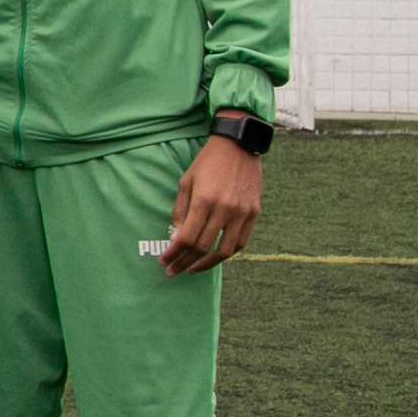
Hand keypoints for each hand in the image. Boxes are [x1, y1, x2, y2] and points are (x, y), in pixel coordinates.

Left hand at [163, 135, 261, 275]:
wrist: (238, 145)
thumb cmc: (206, 162)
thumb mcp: (185, 182)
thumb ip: (179, 212)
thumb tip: (175, 240)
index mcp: (205, 200)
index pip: (187, 238)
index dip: (174, 254)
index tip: (163, 262)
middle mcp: (225, 209)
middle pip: (203, 247)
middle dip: (185, 263)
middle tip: (172, 271)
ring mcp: (242, 212)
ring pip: (225, 250)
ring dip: (206, 264)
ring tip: (191, 269)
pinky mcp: (254, 212)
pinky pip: (241, 241)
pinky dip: (227, 253)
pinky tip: (213, 256)